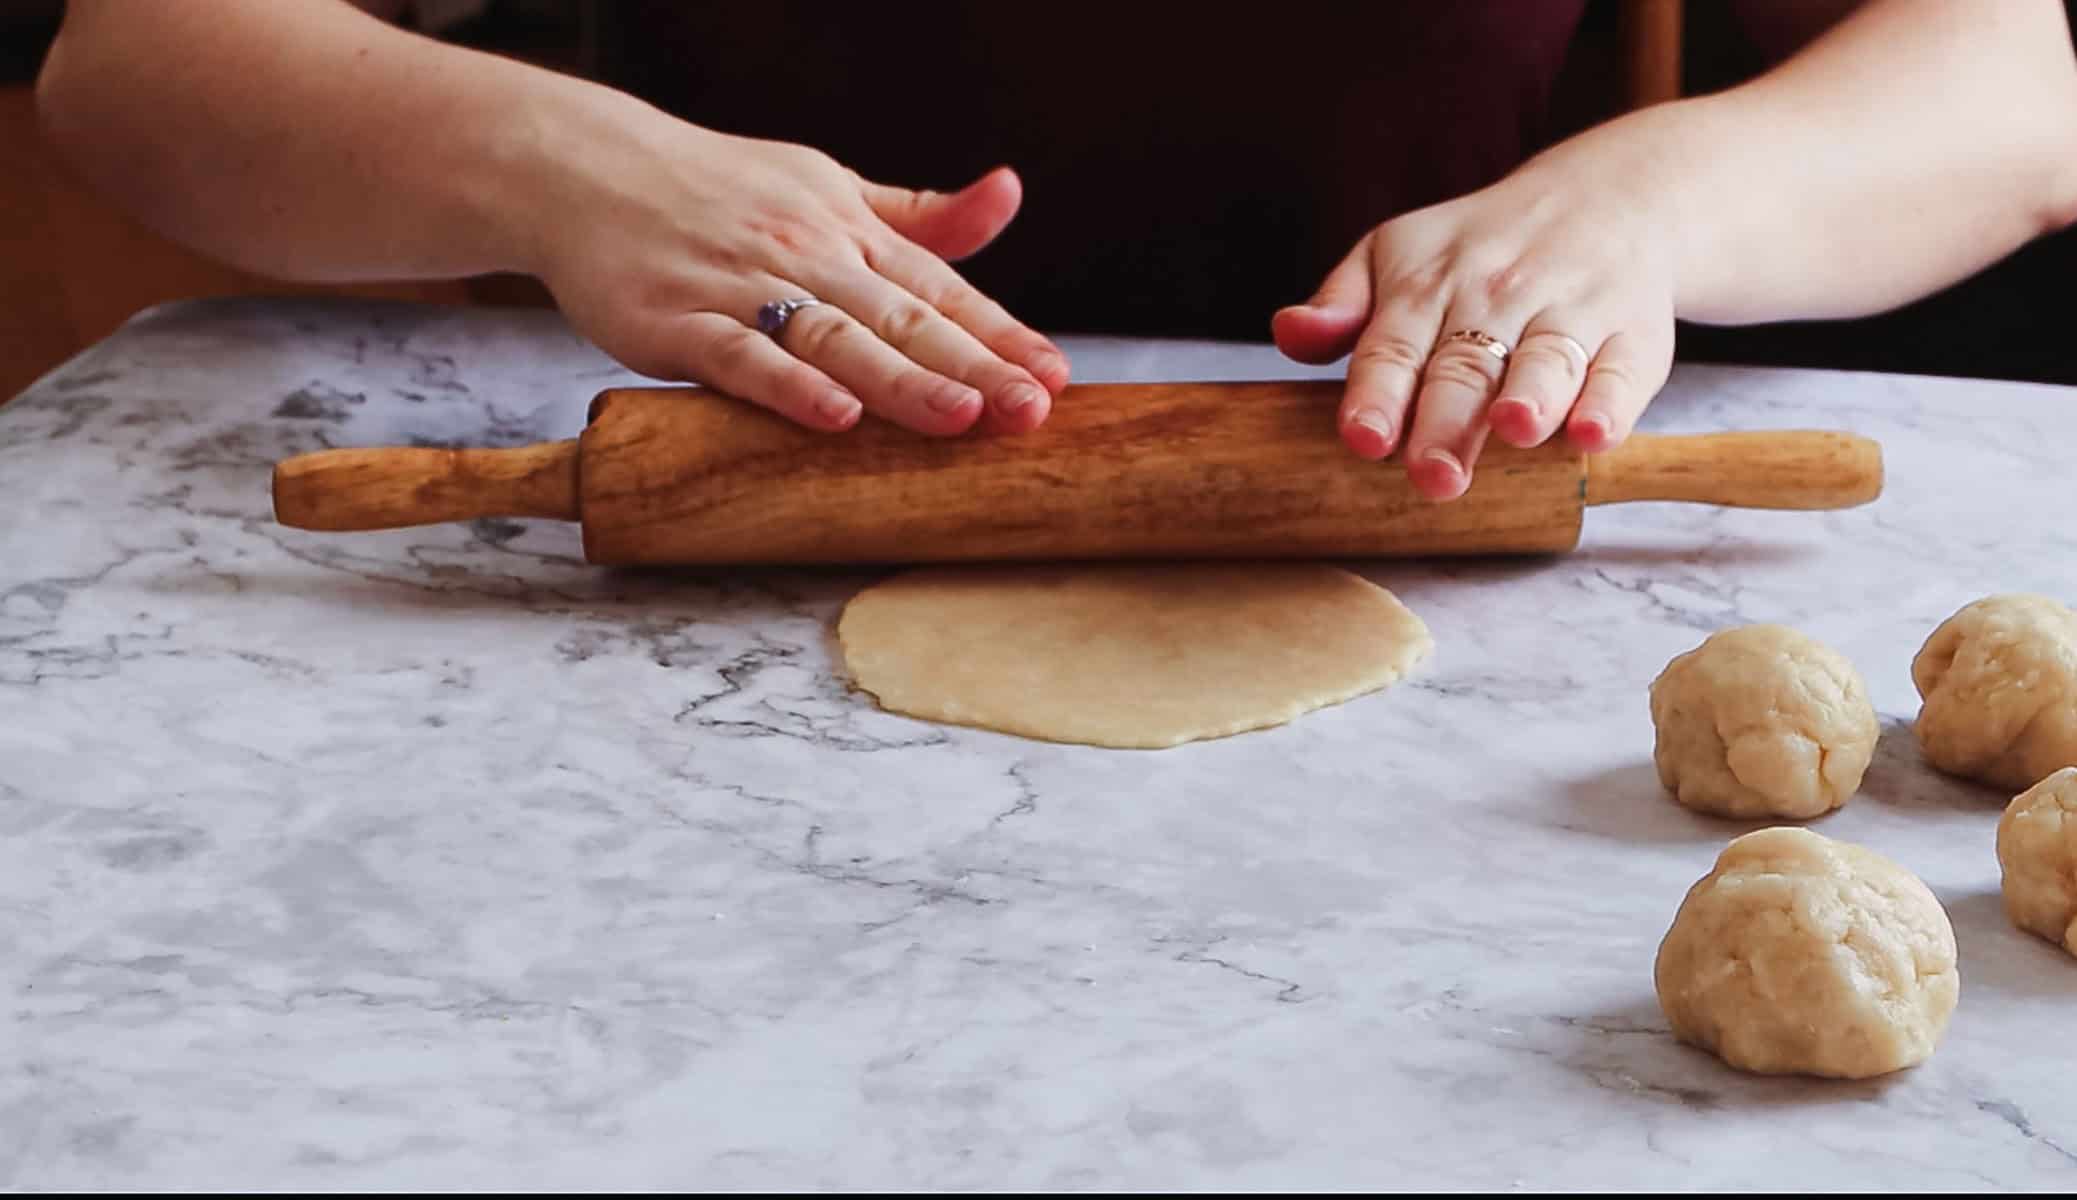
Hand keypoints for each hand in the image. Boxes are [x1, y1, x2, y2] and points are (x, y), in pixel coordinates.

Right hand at [534, 103, 1069, 436]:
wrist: (584, 170)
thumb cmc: (716, 189)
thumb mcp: (825, 187)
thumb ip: (916, 216)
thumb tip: (1008, 195)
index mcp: (848, 229)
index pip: (939, 288)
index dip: (999, 333)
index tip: (1053, 376)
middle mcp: (805, 254)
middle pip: (901, 318)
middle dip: (973, 366)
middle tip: (1031, 411)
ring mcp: (740, 287)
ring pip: (833, 339)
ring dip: (900, 380)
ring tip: (961, 417)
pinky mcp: (676, 321)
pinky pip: (740, 358)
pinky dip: (787, 387)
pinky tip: (834, 416)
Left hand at [1272, 168, 1676, 499]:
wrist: (1609, 196)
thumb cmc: (1480, 247)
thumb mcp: (1397, 253)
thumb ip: (1342, 303)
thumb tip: (1288, 333)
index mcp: (1429, 283)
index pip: (1394, 343)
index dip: (1378, 392)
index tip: (1363, 437)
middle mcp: (1500, 294)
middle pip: (1467, 365)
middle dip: (1448, 420)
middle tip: (1432, 476)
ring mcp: (1571, 311)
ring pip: (1547, 360)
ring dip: (1532, 396)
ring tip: (1515, 430)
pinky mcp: (1635, 335)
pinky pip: (1624, 372)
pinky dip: (1611, 403)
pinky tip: (1594, 434)